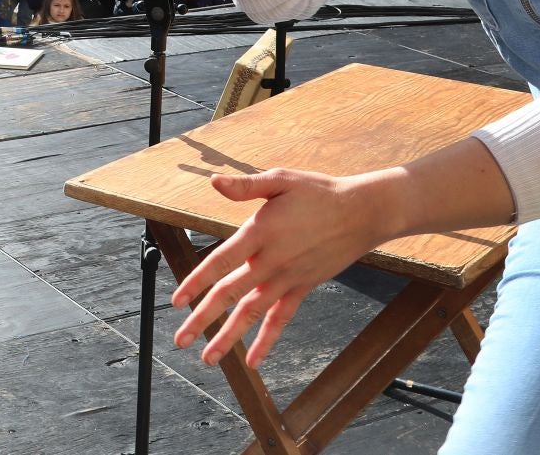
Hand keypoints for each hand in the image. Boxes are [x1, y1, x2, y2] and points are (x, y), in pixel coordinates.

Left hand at [171, 169, 387, 366]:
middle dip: (203, 318)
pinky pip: (281, 318)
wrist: (361, 212)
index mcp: (260, 232)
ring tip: (209, 358)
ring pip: (253, 312)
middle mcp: (271, 261)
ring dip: (229, 336)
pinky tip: (253, 360)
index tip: (177, 301)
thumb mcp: (281, 180)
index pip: (221, 261)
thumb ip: (246, 186)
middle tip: (181, 339)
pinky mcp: (303, 287)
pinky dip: (266, 340)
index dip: (197, 281)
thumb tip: (215, 182)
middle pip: (231, 294)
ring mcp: (288, 278)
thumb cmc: (318, 193)